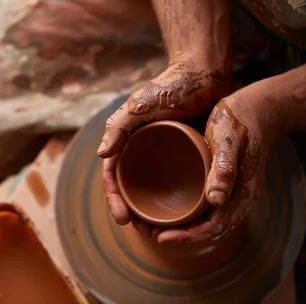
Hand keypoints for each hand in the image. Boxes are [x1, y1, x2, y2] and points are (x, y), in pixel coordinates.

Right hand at [97, 62, 229, 224]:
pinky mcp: (184, 154)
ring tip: (158, 232)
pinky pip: (175, 182)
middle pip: (130, 186)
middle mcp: (141, 148)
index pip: (114, 175)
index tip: (123, 218)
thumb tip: (101, 156)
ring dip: (149, 212)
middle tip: (142, 232)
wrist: (204, 74)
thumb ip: (119, 126)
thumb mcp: (140, 105)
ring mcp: (163, 152)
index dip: (114, 198)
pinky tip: (179, 215)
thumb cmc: (170, 86)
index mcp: (127, 139)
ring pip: (151, 188)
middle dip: (130, 211)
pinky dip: (172, 200)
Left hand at [155, 88, 284, 243]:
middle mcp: (241, 197)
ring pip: (212, 222)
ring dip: (187, 229)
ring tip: (158, 226)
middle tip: (151, 233)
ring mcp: (237, 191)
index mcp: (242, 191)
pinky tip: (175, 208)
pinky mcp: (231, 183)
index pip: (214, 227)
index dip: (187, 236)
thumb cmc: (239, 118)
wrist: (261, 106)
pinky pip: (212, 209)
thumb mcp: (229, 137)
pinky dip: (194, 215)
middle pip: (211, 229)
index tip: (161, 238)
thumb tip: (216, 200)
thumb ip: (224, 166)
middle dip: (182, 237)